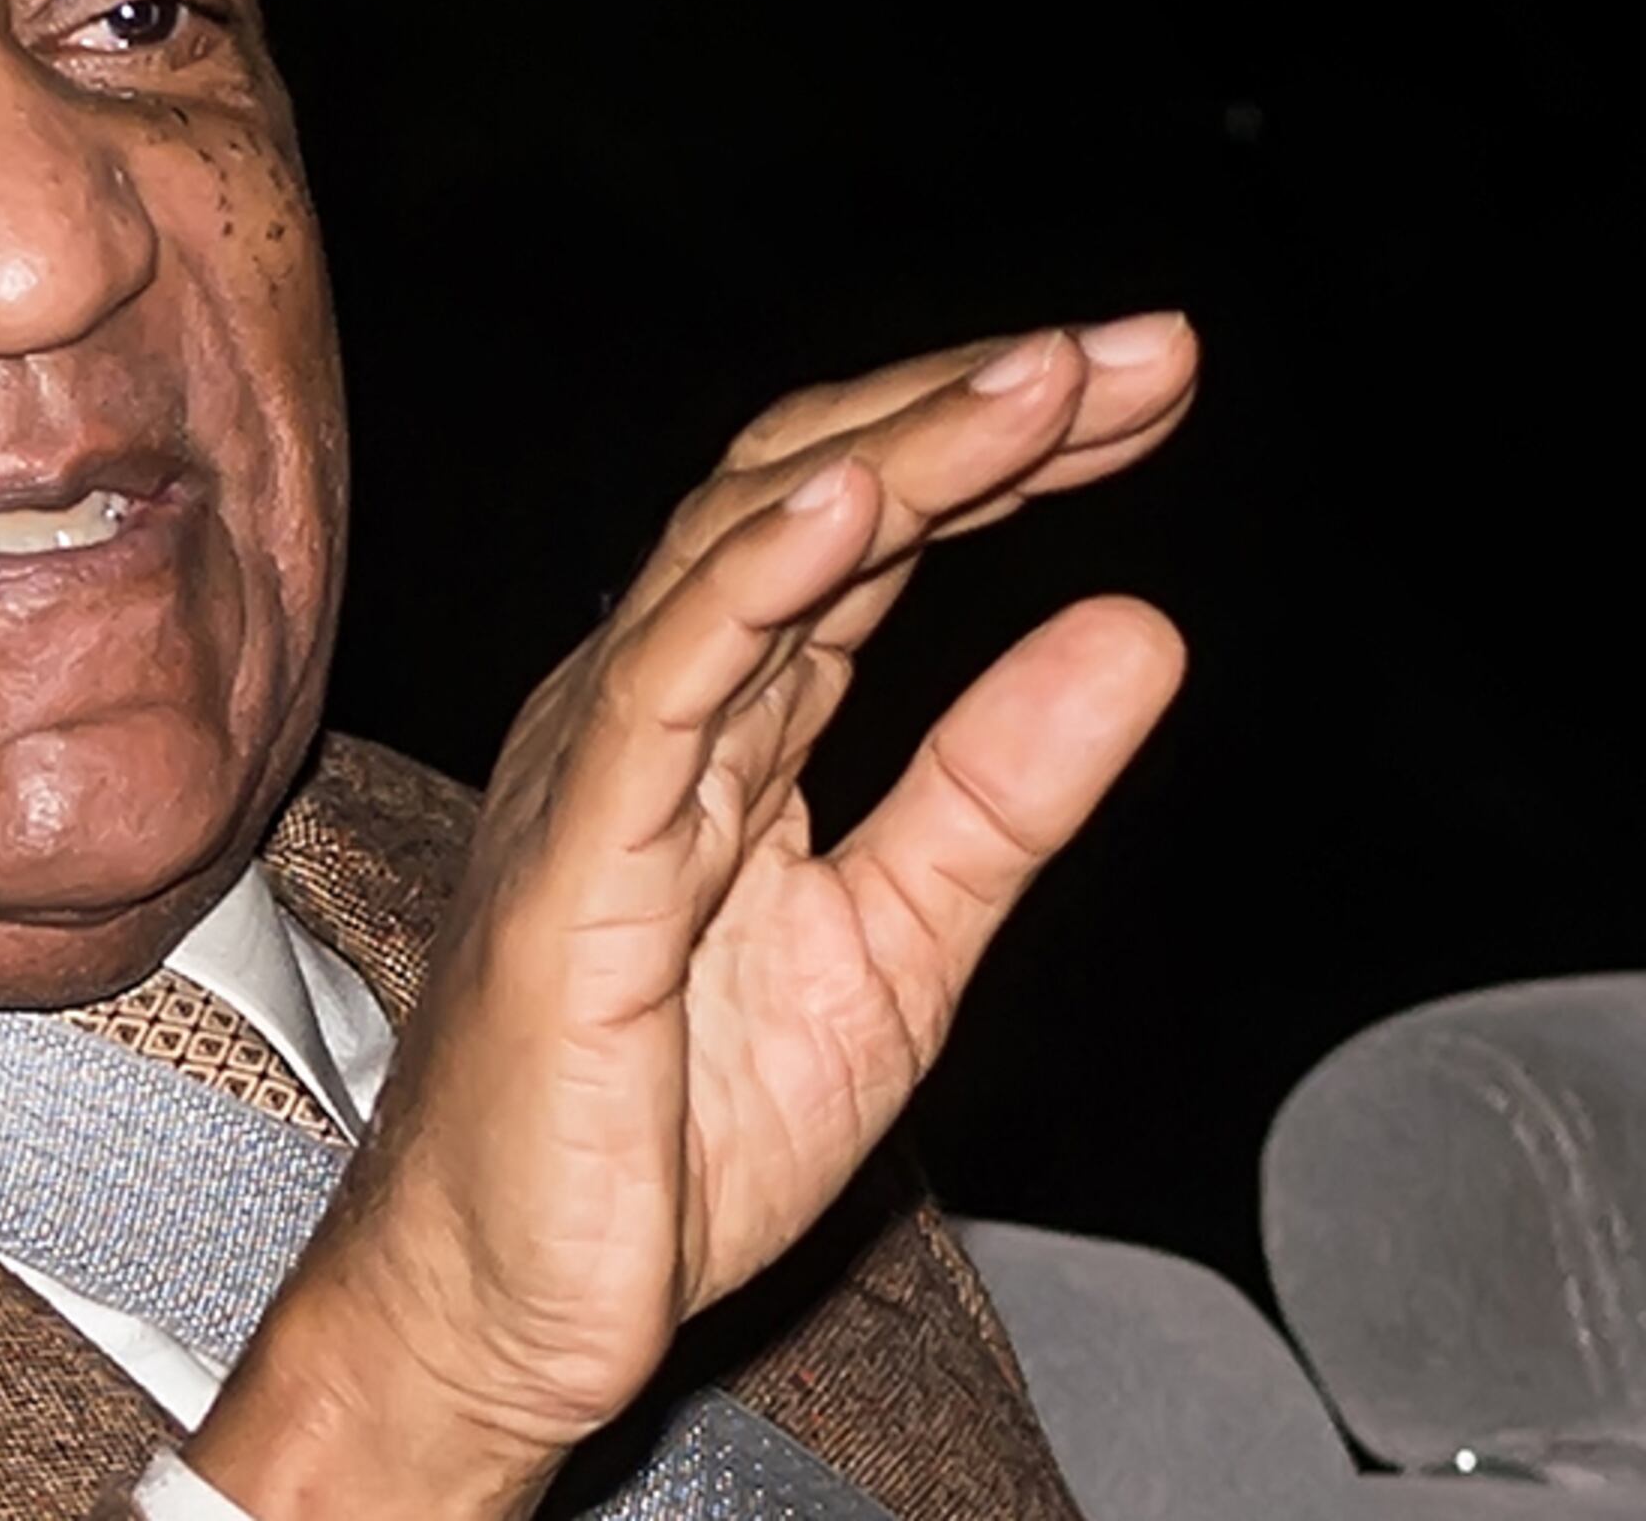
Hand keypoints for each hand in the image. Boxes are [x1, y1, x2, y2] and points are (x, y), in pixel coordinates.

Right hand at [184, 316, 1199, 1518]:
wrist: (502, 1305)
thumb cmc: (655, 1136)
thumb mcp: (895, 950)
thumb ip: (999, 794)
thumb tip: (1143, 623)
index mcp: (719, 721)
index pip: (862, 531)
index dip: (1004, 448)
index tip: (1153, 388)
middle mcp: (646, 708)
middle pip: (803, 495)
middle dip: (978, 409)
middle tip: (1146, 352)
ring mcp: (595, 771)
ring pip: (739, 554)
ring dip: (906, 454)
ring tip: (1046, 382)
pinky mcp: (573, 865)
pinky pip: (660, 689)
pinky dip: (755, 581)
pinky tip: (860, 504)